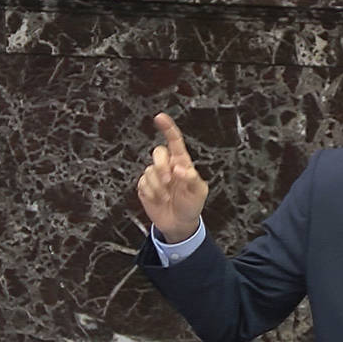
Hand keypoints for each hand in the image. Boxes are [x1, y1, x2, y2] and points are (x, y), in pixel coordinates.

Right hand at [136, 112, 208, 242]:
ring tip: (167, 198)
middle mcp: (168, 166)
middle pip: (158, 153)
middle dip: (161, 166)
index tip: (160, 118)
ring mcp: (155, 176)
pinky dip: (151, 193)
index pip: (174, 142)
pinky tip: (159, 200)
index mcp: (182, 163)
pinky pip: (143, 184)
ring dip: (159, 186)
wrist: (179, 223)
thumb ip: (192, 179)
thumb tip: (180, 169)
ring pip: (150, 171)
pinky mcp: (145, 187)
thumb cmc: (192, 205)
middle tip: (169, 181)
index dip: (167, 128)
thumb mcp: (199, 193)